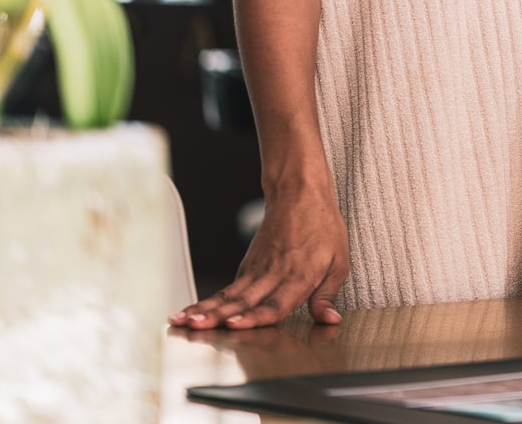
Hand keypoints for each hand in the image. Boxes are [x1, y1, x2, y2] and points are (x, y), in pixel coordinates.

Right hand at [172, 182, 347, 328]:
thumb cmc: (321, 227)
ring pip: (228, 295)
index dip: (255, 317)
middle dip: (219, 317)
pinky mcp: (246, 268)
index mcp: (298, 277)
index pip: (274, 303)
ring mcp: (256, 271)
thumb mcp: (338, 262)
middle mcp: (272, 275)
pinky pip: (225, 290)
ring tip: (183, 322)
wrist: (300, 195)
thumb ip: (327, 296)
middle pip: (243, 300)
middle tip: (197, 327)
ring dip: (204, 310)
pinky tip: (188, 314)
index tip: (235, 324)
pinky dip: (205, 302)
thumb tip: (330, 321)